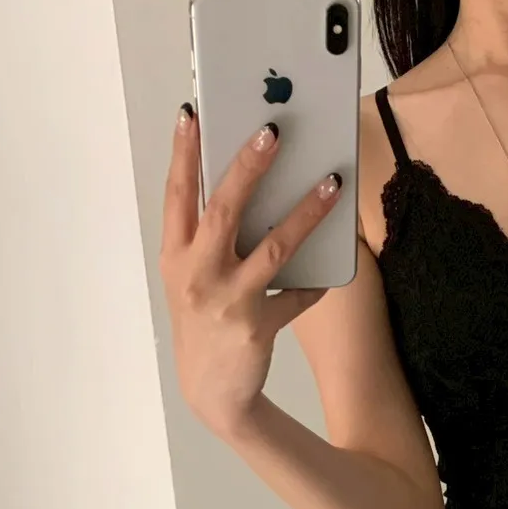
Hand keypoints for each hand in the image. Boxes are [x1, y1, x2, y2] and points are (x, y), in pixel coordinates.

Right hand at [159, 103, 342, 437]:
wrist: (212, 395)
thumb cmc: (205, 324)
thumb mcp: (192, 280)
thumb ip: (209, 240)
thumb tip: (250, 188)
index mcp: (175, 256)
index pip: (177, 195)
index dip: (184, 153)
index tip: (193, 113)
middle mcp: (196, 275)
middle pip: (223, 209)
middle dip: (247, 166)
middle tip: (272, 131)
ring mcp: (226, 302)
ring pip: (272, 248)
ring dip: (305, 213)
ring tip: (331, 184)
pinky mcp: (256, 328)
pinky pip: (296, 297)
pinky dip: (315, 285)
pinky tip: (330, 275)